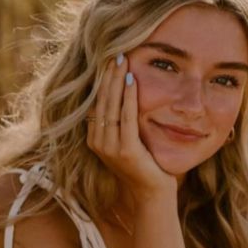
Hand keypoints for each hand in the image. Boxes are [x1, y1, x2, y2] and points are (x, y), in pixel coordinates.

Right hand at [87, 56, 175, 201]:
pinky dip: (129, 97)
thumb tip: (122, 93)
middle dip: (108, 75)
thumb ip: (121, 122)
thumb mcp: (127, 140)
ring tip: (122, 60)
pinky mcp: (126, 151)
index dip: (102, 80)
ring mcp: (110, 148)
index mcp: (95, 139)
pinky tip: (132, 80)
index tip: (109, 60)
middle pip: (101, 101)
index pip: (96, 102)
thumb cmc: (144, 165)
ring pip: (111, 106)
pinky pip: (126, 118)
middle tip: (115, 52)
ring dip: (117, 80)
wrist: (152, 194)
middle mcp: (98, 143)